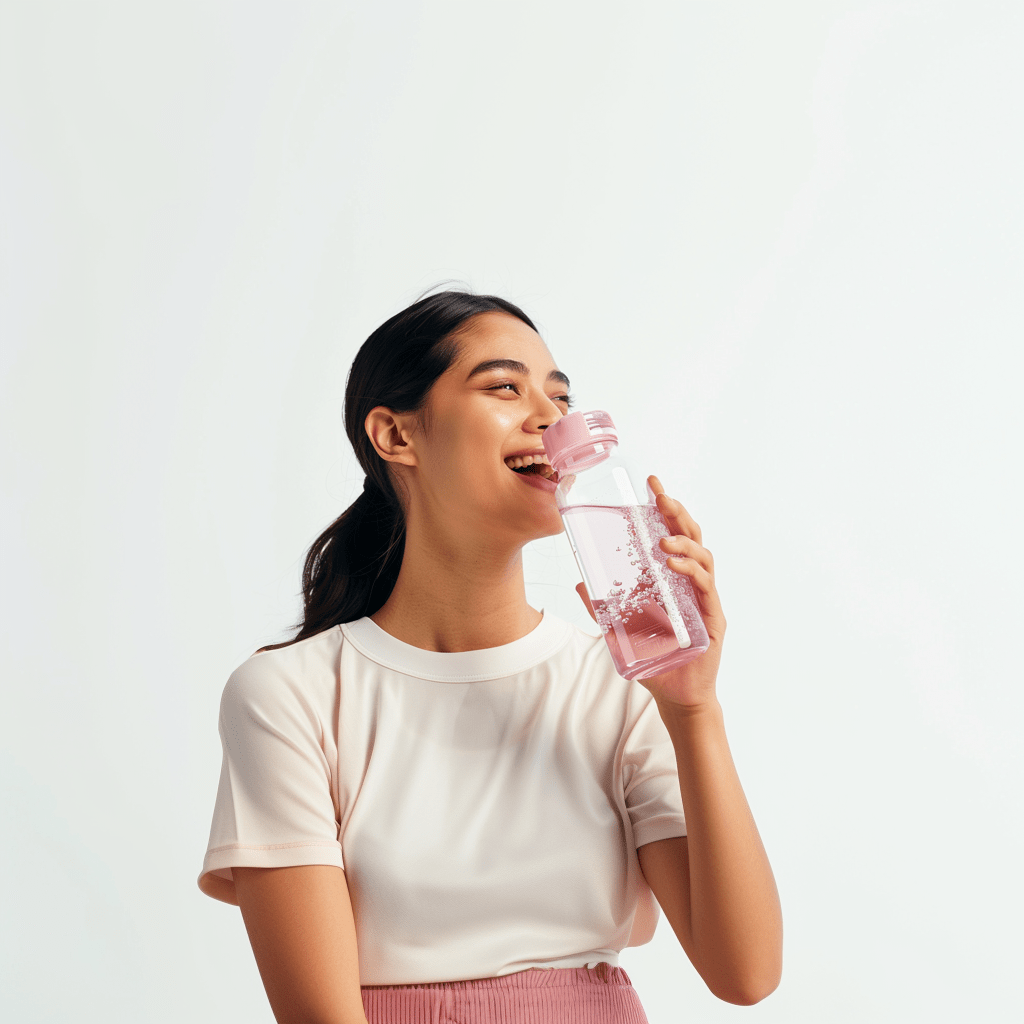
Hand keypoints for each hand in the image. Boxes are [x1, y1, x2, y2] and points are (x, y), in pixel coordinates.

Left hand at [575, 475, 725, 710]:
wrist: (676, 696)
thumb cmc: (655, 661)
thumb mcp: (620, 630)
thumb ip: (603, 607)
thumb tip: (580, 583)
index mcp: (674, 580)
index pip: (673, 535)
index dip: (665, 508)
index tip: (652, 483)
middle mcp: (692, 584)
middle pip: (692, 537)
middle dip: (677, 513)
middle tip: (660, 496)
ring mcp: (705, 599)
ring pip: (702, 557)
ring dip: (683, 542)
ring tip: (662, 538)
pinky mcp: (712, 618)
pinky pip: (705, 586)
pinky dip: (690, 571)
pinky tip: (673, 565)